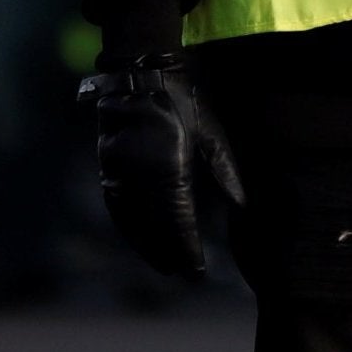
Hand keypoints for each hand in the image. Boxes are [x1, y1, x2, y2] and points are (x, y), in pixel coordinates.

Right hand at [76, 53, 243, 277]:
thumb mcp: (213, 133)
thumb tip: (244, 206)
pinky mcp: (107, 171)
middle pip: (154, 228)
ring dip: (147, 246)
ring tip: (163, 264)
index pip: (179, 221)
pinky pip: (117, 209)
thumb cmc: (185, 102)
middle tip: (182, 274)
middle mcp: (141, 178)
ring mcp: (119, 176)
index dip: (187, 248)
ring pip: (132, 223)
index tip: (196, 271)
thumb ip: (225, 172)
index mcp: (171, 168)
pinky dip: (128, 229)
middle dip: (169, 253)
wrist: (140, 77)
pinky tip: (139, 240)